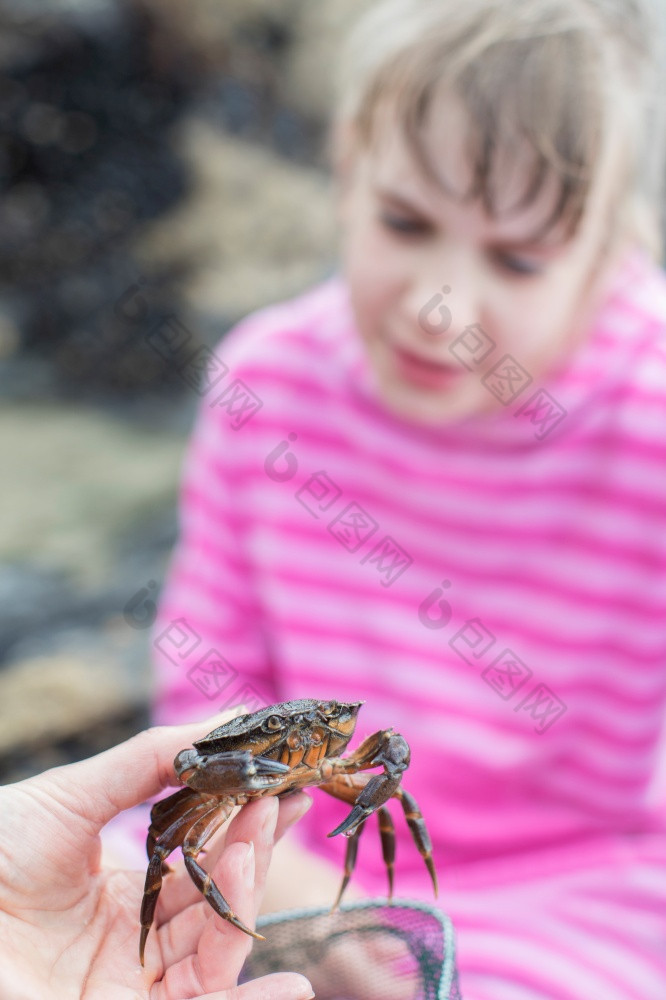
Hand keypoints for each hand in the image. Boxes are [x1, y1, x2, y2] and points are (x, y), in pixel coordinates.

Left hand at [0, 714, 314, 999]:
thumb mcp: (74, 797)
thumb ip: (152, 761)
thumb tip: (228, 718)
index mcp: (127, 894)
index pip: (207, 861)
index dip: (247, 826)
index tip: (284, 786)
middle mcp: (136, 945)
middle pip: (218, 904)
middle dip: (251, 851)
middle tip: (276, 801)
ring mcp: (130, 988)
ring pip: (215, 955)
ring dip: (244, 902)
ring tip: (251, 849)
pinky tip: (291, 985)